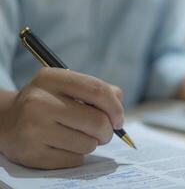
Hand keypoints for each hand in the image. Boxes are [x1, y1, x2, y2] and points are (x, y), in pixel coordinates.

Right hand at [0, 68, 122, 168]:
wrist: (8, 122)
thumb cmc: (48, 102)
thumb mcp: (67, 86)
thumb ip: (98, 91)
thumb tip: (118, 109)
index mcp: (52, 78)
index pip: (98, 91)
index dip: (116, 108)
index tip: (118, 119)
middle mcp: (39, 101)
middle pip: (97, 121)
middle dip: (107, 131)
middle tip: (104, 132)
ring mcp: (33, 129)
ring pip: (88, 144)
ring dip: (91, 143)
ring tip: (78, 136)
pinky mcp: (32, 154)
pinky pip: (75, 159)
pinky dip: (77, 155)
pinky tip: (64, 146)